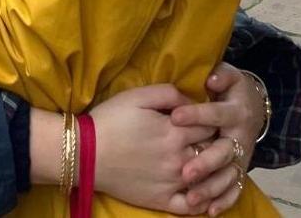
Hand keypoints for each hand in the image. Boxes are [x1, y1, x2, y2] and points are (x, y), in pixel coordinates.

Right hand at [85, 86, 216, 213]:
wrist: (86, 152)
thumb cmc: (111, 119)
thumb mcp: (138, 95)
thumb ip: (169, 93)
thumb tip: (192, 100)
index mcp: (175, 131)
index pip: (209, 126)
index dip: (210, 120)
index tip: (208, 119)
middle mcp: (180, 159)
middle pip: (213, 152)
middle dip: (215, 144)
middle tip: (212, 139)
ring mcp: (173, 183)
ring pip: (208, 179)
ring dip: (213, 171)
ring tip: (210, 162)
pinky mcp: (163, 201)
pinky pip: (193, 207)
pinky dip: (204, 201)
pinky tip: (203, 192)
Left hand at [168, 64, 263, 215]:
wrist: (253, 107)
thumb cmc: (230, 90)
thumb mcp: (228, 76)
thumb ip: (220, 76)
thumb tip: (211, 80)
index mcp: (235, 111)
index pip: (214, 114)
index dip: (197, 115)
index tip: (175, 117)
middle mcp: (239, 137)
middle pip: (223, 151)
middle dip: (205, 162)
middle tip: (185, 172)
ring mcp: (241, 156)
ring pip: (227, 175)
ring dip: (210, 187)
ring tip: (191, 197)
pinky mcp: (240, 170)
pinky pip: (234, 189)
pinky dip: (223, 200)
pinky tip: (209, 211)